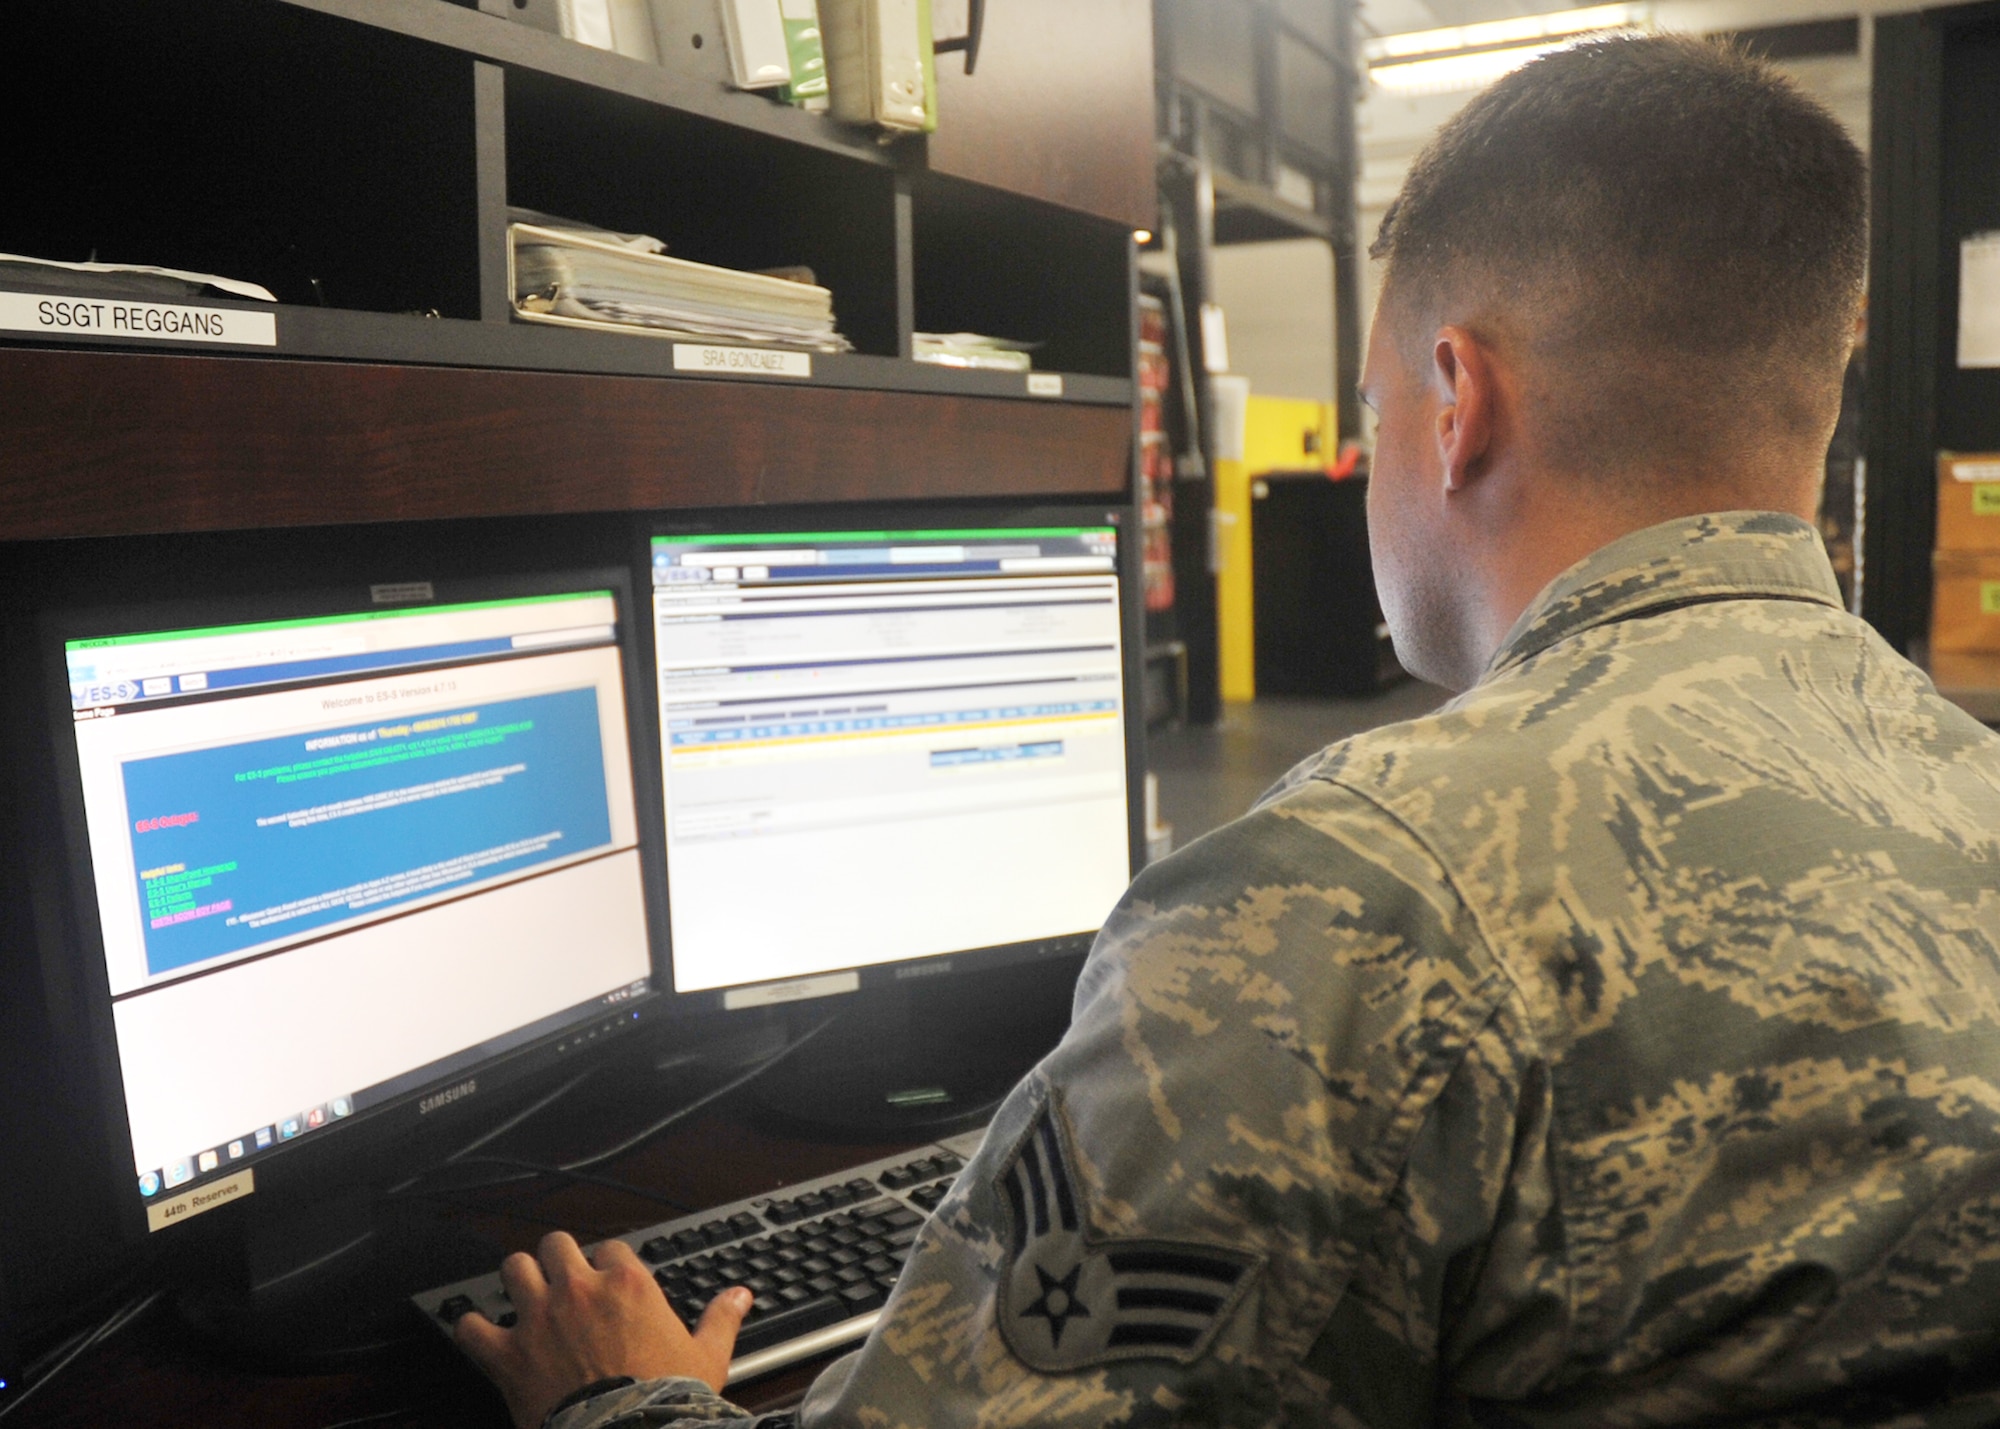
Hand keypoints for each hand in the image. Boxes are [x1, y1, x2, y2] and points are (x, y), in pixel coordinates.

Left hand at [454, 1230, 751, 1428]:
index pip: (610, 1247)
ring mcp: (539, 1318)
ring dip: (516, 1280)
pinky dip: (472, 1329)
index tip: (608, 1281)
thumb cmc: (666, 1399)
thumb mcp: (707, 1356)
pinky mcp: (507, 1355)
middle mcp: (578, 1290)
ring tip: (522, 1293)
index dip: (607, 1263)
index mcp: (627, 1284)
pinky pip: (471, 1327)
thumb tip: (742, 1295)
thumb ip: (721, 1318)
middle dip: (556, 1258)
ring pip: (512, 1268)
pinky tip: (479, 1334)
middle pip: (554, 1244)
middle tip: (560, 1278)